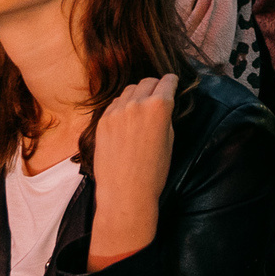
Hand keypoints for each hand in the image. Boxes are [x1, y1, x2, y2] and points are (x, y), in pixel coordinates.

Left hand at [86, 73, 176, 269]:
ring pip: (129, 90)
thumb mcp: (169, 141)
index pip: (167, 82)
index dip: (172, 81)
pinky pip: (114, 105)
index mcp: (159, 107)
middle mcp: (136, 103)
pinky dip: (122, 106)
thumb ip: (165, 118)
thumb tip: (163, 106)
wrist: (125, 193)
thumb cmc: (154, 172)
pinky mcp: (102, 121)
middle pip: (147, 82)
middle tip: (158, 93)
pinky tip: (125, 119)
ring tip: (141, 107)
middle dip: (155, 86)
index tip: (172, 82)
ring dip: (137, 94)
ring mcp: (116, 111)